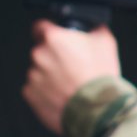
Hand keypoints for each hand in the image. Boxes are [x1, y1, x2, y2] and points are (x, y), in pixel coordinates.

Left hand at [22, 20, 121, 135]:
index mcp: (53, 38)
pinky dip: (45, 92)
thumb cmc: (100, 77)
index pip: (40, 27)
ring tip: (69, 84)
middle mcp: (39, 54)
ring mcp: (33, 74)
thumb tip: (95, 28)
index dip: (49, 32)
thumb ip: (95, 30)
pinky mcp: (30, 93)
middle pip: (41, 51)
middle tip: (71, 67)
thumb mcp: (106, 43)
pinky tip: (62, 95)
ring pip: (38, 71)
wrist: (97, 109)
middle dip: (53, 57)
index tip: (55, 40)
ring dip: (50, 75)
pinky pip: (35, 89)